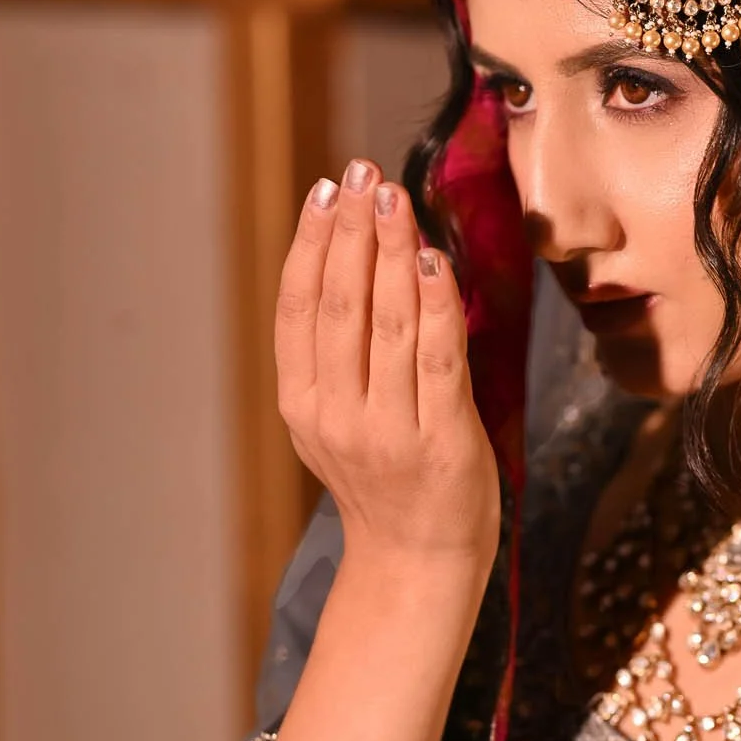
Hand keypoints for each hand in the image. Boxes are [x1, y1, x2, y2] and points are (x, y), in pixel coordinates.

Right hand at [275, 158, 499, 576]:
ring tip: (397, 202)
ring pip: (386, 325)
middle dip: (353, 233)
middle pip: (340, 307)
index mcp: (302, 405)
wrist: (418, 564)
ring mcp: (388, 431)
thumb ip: (338, 356)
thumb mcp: (339, 420)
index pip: (299, 309)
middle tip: (367, 176)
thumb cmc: (386, 481)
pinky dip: (434, 307)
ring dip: (392, 254)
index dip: (311, 244)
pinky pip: (437, 361)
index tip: (327, 190)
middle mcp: (336, 416)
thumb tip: (351, 259)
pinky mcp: (442, 442)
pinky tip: (434, 262)